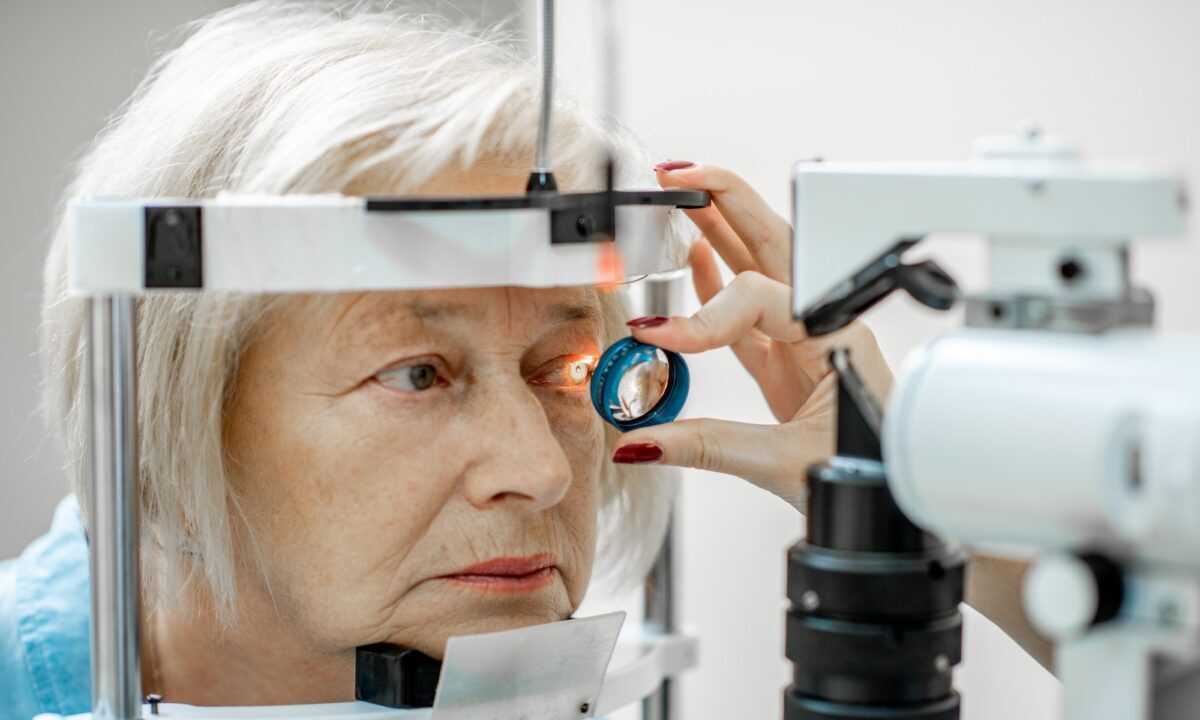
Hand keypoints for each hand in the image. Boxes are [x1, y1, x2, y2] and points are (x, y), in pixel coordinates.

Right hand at [611, 161, 892, 510]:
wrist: (897, 501)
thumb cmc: (870, 477)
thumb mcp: (784, 464)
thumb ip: (706, 447)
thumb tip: (642, 442)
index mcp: (835, 335)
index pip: (758, 298)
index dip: (701, 314)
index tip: (654, 337)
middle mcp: (822, 325)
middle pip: (771, 241)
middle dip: (724, 199)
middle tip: (677, 175)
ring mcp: (804, 340)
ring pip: (757, 269)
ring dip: (718, 230)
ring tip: (679, 198)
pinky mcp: (788, 364)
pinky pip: (748, 311)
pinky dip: (719, 283)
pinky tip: (697, 258)